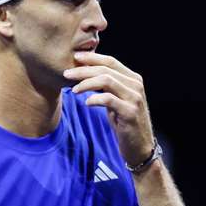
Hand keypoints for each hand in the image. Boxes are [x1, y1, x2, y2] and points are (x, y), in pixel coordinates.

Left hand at [64, 51, 154, 166]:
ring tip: (73, 90)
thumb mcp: (116, 100)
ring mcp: (134, 98)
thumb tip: (85, 72)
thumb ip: (107, 86)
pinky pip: (108, 99)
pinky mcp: (130, 112)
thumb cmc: (124, 122)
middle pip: (106, 70)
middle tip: (66, 74)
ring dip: (86, 83)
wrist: (139, 147)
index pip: (110, 61)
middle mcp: (136, 85)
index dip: (92, 58)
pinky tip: (86, 103)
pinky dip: (95, 99)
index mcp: (133, 79)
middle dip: (83, 70)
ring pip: (106, 81)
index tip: (75, 58)